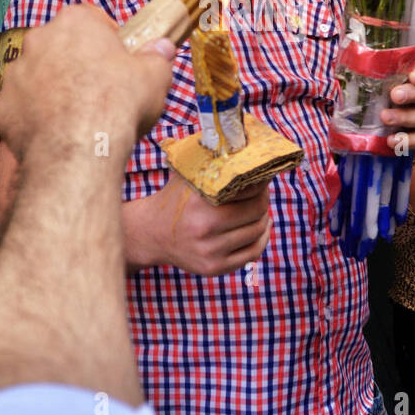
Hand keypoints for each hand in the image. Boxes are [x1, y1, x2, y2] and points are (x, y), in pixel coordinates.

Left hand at [0, 4, 175, 164]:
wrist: (79, 149)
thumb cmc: (118, 103)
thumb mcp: (155, 76)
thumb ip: (157, 56)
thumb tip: (163, 48)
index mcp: (74, 22)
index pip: (90, 18)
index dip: (106, 39)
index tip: (117, 59)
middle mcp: (38, 40)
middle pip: (58, 46)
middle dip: (74, 63)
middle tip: (98, 90)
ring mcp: (15, 74)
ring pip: (35, 77)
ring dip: (51, 90)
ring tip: (75, 117)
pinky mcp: (2, 107)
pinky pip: (19, 109)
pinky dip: (33, 119)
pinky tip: (53, 134)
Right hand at [130, 173, 272, 276]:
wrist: (151, 234)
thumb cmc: (175, 199)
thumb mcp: (187, 176)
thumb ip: (211, 161)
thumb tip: (245, 146)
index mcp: (199, 201)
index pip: (247, 188)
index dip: (259, 180)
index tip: (260, 174)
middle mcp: (204, 228)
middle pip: (257, 210)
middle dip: (263, 198)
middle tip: (261, 191)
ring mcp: (210, 251)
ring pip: (258, 231)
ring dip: (264, 217)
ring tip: (259, 208)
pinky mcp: (215, 268)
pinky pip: (253, 252)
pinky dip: (262, 238)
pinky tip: (259, 226)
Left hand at [381, 56, 414, 158]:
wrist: (397, 138)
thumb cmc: (385, 105)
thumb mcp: (379, 91)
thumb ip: (372, 82)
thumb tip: (345, 77)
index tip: (413, 76)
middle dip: (414, 93)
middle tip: (394, 96)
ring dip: (407, 117)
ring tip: (386, 118)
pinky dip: (410, 140)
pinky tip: (393, 140)